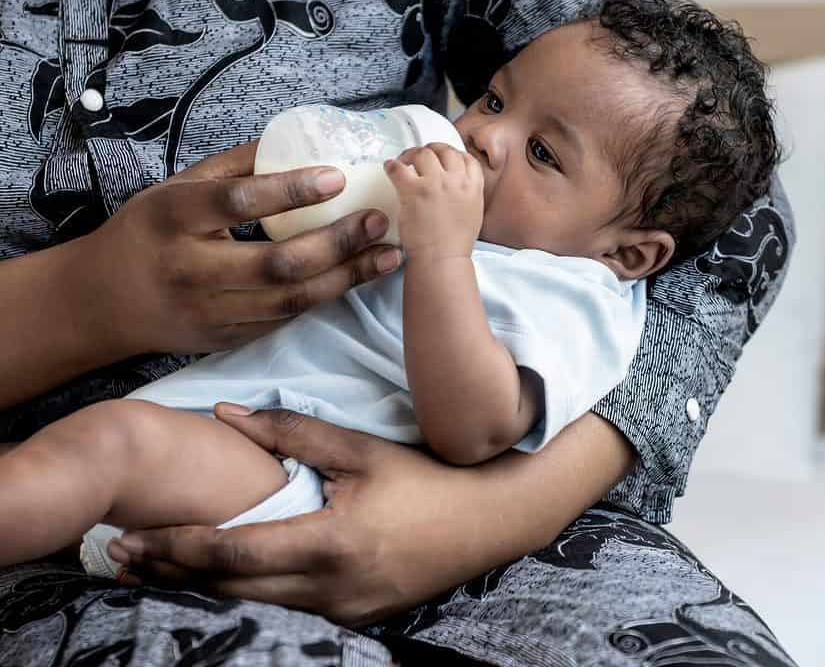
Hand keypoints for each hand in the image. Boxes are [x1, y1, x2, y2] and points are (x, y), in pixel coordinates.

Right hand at [81, 141, 402, 356]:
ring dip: (348, 277)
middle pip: (278, 263)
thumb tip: (299, 138)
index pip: (238, 202)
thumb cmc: (148, 232)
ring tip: (389, 254)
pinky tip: (357, 277)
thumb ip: (234, 167)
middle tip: (379, 220)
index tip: (338, 176)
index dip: (291, 190)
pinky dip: (326, 297)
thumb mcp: (175, 188)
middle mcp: (189, 268)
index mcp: (173, 217)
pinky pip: (286, 318)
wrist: (101, 301)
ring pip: (291, 299)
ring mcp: (208, 311)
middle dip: (339, 243)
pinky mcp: (225, 339)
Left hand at [107, 404, 635, 624]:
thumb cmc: (427, 477)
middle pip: (232, 590)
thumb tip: (226, 415)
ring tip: (155, 568)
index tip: (136, 534)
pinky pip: (286, 610)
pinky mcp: (354, 619)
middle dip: (174, 572)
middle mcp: (332, 589)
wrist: (489, 520)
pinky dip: (245, 594)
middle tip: (125, 554)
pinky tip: (219, 579)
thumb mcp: (362, 450)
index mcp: (331, 543)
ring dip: (202, 588)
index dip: (180, 547)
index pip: (235, 554)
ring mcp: (344, 612)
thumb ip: (292, 433)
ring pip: (254, 606)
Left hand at [386, 143, 482, 260]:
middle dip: (431, 150)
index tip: (443, 158)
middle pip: (444, 150)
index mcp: (473, 187)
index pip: (466, 158)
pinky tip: (390, 168)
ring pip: (422, 154)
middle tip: (420, 157)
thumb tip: (456, 187)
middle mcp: (456, 181)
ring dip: (411, 155)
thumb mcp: (473, 213)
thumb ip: (467, 195)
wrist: (442, 258)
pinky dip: (392, 165)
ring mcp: (435, 184)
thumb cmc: (455, 243)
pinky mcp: (413, 190)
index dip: (452, 154)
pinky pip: (399, 168)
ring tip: (404, 161)